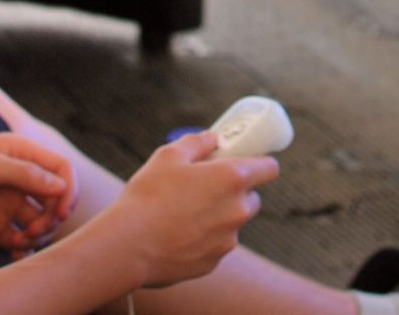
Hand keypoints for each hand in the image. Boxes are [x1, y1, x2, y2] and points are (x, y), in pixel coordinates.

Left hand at [0, 135, 76, 254]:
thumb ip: (22, 174)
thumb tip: (61, 186)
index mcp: (18, 153)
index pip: (60, 169)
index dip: (68, 189)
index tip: (61, 210)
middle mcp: (15, 178)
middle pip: (54, 198)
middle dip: (53, 215)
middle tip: (37, 230)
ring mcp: (3, 203)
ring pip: (39, 221)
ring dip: (39, 233)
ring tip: (21, 241)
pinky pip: (18, 240)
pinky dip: (23, 250)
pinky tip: (16, 255)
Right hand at [99, 131, 278, 287]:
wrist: (128, 245)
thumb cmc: (148, 196)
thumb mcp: (168, 156)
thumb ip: (197, 143)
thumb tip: (212, 139)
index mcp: (232, 178)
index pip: (270, 168)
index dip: (261, 163)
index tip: (248, 163)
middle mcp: (238, 210)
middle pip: (252, 198)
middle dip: (237, 193)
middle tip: (209, 188)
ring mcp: (228, 239)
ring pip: (233, 223)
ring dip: (219, 217)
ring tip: (184, 214)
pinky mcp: (214, 261)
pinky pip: (216, 245)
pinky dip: (205, 239)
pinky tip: (177, 235)